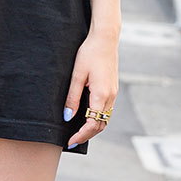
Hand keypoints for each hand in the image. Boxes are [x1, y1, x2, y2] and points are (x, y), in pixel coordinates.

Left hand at [65, 29, 118, 148]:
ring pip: (105, 119)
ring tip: (78, 133)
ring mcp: (113, 93)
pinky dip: (97, 118)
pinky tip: (86, 118)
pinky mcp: (112, 89)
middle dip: (86, 135)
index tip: (70, 141)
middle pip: (100, 125)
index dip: (81, 135)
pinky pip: (106, 110)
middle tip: (72, 141)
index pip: (92, 124)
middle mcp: (110, 97)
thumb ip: (72, 98)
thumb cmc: (89, 53)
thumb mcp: (77, 75)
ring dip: (92, 128)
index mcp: (101, 95)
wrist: (105, 39)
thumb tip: (67, 117)